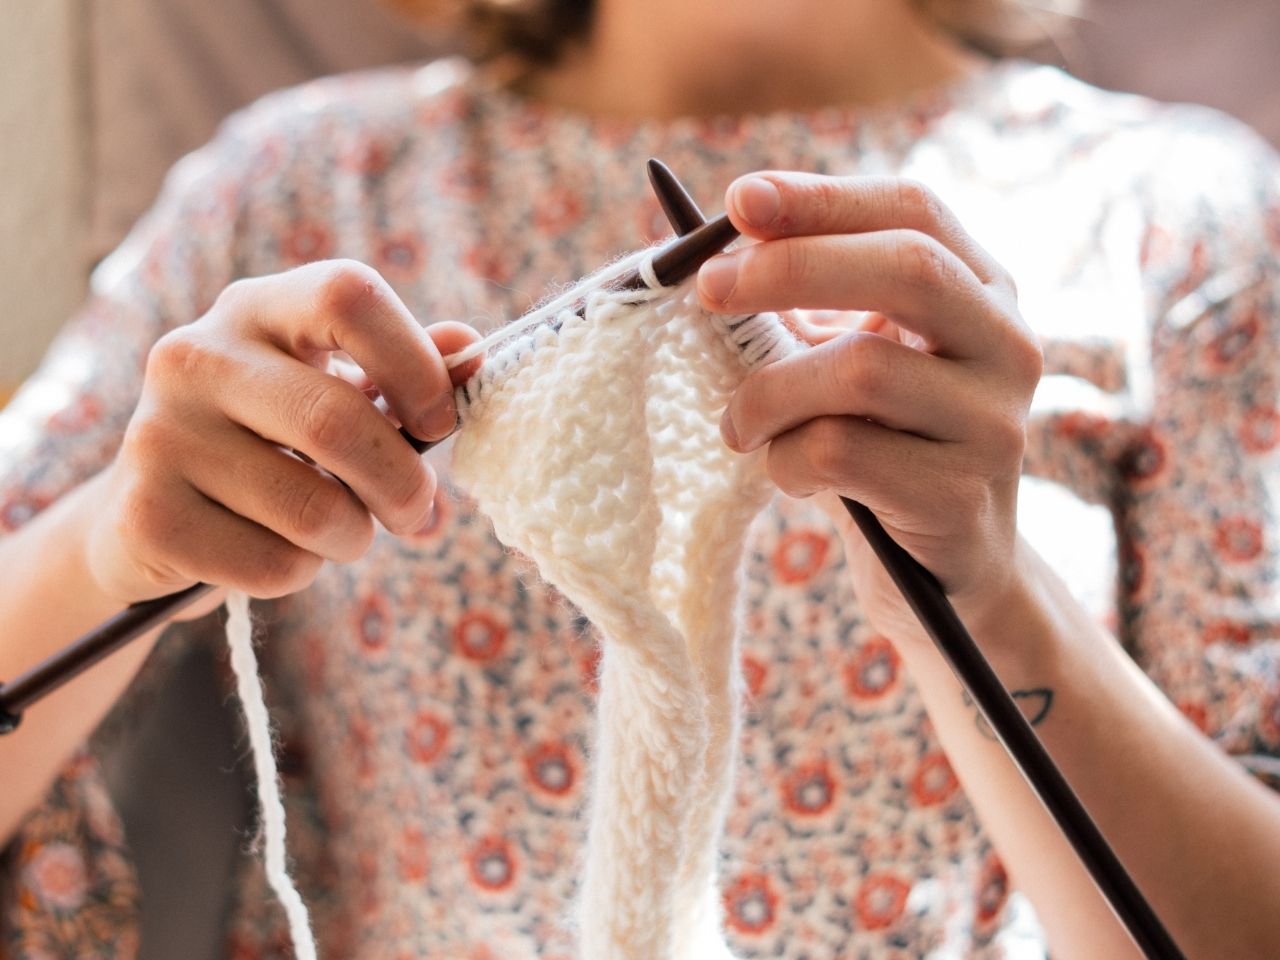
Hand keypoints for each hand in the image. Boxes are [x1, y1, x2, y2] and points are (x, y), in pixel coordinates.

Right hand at [86, 260, 479, 605]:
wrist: (156, 518)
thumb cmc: (273, 446)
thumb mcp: (338, 392)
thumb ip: (407, 369)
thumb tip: (470, 349)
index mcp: (257, 308)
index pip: (348, 297)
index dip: (416, 364)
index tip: (438, 423)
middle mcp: (196, 355)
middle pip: (338, 423)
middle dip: (402, 485)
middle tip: (414, 511)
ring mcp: (159, 432)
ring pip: (312, 509)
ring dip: (352, 537)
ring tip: (337, 530)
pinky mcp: (144, 514)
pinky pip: (272, 564)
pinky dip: (299, 574)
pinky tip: (275, 552)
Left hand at [697, 173, 1041, 647]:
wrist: (937, 572)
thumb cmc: (877, 449)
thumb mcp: (845, 364)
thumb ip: (800, 311)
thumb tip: (705, 257)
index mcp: (981, 291)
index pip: (913, 210)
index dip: (824, 197)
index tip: (740, 199)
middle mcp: (1006, 345)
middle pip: (908, 268)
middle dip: (792, 267)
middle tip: (709, 289)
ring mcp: (994, 423)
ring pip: (863, 371)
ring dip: (769, 393)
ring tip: (737, 423)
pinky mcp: (960, 498)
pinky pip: (843, 454)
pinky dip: (787, 459)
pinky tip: (787, 473)